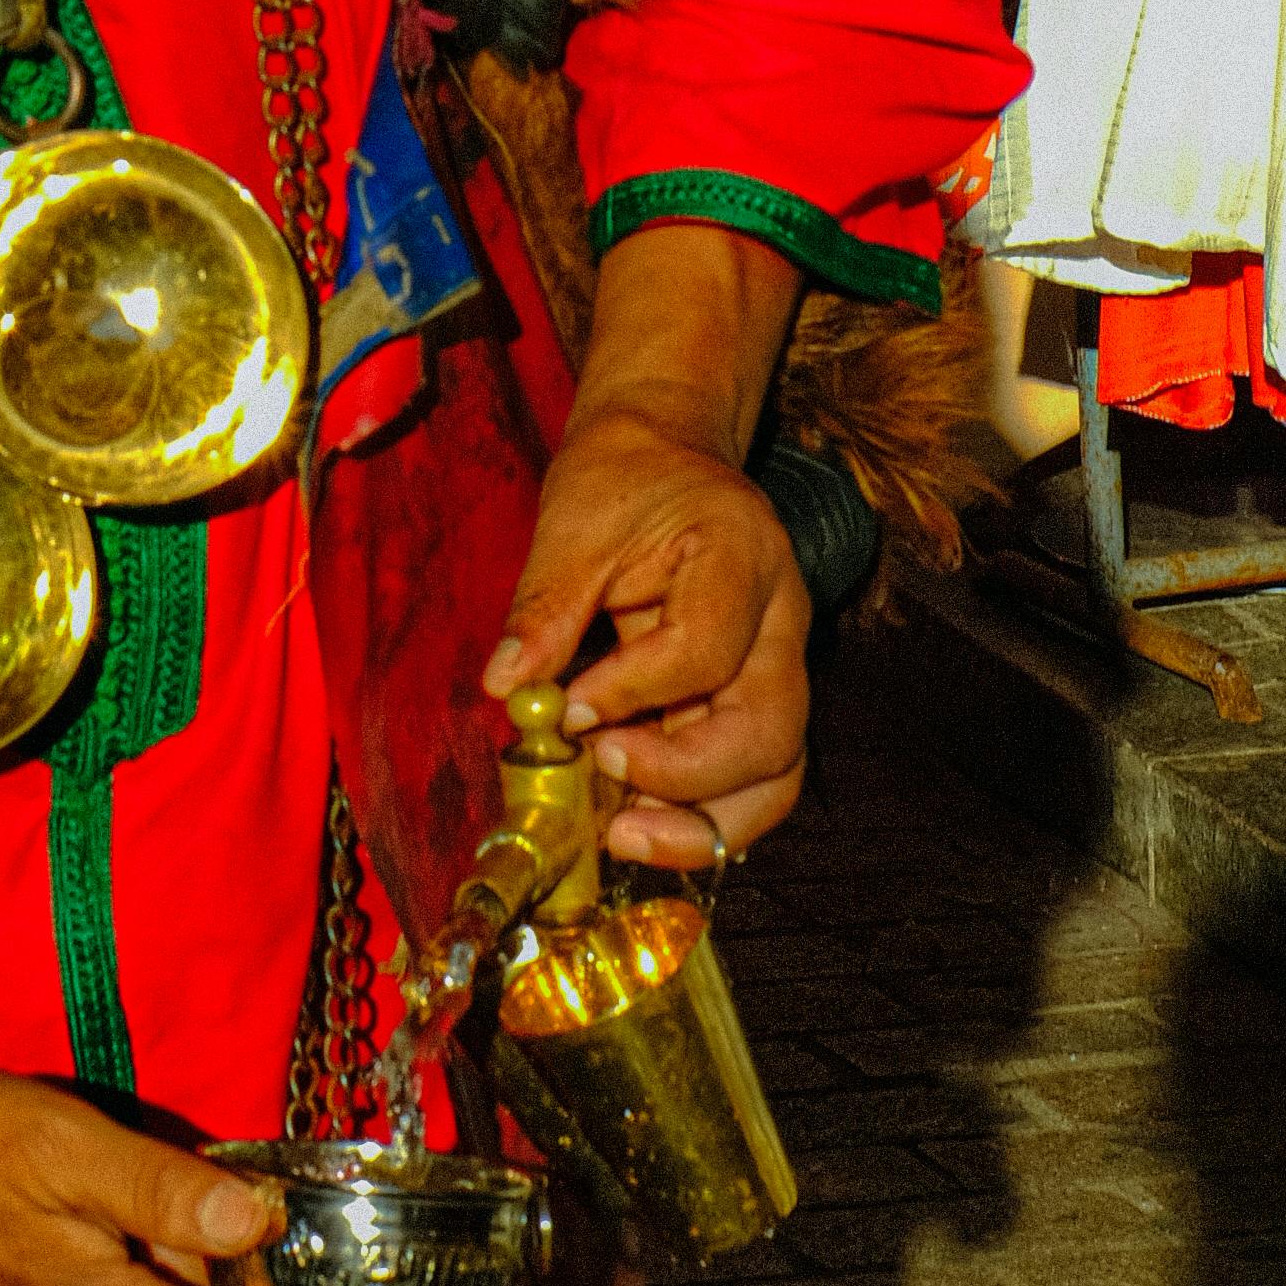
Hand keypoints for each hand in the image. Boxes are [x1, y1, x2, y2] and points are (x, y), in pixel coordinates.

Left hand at [491, 402, 809, 868]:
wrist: (668, 448)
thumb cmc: (623, 476)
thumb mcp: (574, 523)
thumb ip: (546, 606)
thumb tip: (504, 686)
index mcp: (742, 555)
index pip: (704, 648)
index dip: (634, 691)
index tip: (569, 710)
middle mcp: (781, 620)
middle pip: (769, 732)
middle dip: (686, 780)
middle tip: (606, 795)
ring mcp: (779, 664)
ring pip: (777, 771)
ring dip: (705, 822)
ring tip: (621, 837)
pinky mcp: (756, 697)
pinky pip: (754, 776)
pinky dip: (704, 813)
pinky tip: (639, 824)